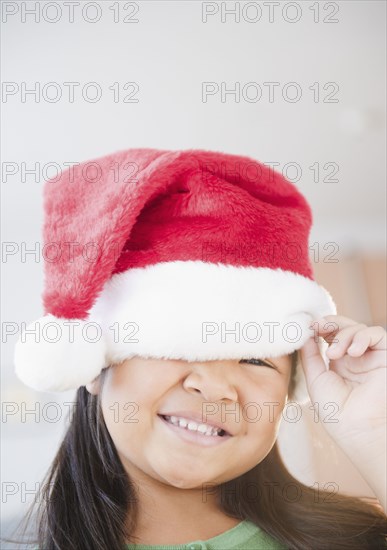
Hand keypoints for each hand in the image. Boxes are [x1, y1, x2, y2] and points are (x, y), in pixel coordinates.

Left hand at [300, 315, 386, 510]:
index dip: (318, 327)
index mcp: (338, 364)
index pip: (329, 335)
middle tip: (317, 327)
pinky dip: (363, 336)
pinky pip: (376, 333)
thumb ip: (310, 356)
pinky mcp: (386, 356)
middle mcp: (356, 358)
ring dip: (343, 335)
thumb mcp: (316, 380)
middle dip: (329, 324)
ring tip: (335, 354)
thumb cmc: (337, 413)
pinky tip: (353, 352)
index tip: (306, 327)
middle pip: (343, 327)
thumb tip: (303, 334)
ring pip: (358, 328)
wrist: (361, 431)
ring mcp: (371, 357)